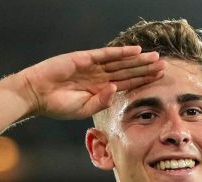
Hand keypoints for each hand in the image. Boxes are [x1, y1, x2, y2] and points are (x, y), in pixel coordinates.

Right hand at [22, 46, 164, 119]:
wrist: (36, 94)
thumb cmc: (57, 105)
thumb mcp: (83, 109)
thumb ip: (101, 101)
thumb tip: (117, 89)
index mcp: (100, 90)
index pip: (126, 84)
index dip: (143, 81)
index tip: (159, 80)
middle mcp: (99, 77)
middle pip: (128, 71)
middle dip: (146, 69)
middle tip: (165, 66)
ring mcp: (93, 66)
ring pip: (121, 62)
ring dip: (138, 60)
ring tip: (156, 58)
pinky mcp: (85, 58)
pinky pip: (107, 54)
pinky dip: (121, 52)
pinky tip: (136, 51)